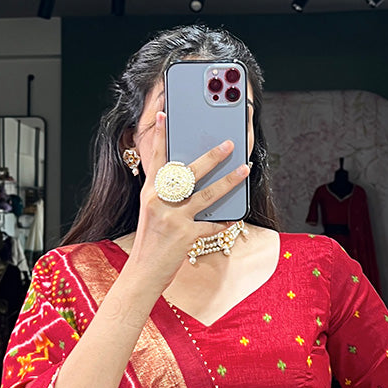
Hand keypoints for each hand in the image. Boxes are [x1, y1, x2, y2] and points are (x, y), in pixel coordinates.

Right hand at [128, 111, 249, 285]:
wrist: (142, 273)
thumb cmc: (150, 242)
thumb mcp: (151, 213)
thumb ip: (166, 196)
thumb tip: (191, 181)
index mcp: (150, 193)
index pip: (156, 159)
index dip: (159, 136)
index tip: (163, 115)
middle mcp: (159, 202)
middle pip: (189, 172)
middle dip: (212, 156)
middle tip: (228, 144)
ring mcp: (173, 218)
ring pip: (207, 194)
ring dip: (229, 181)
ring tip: (244, 170)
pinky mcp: (185, 236)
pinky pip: (211, 225)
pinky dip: (223, 222)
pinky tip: (233, 218)